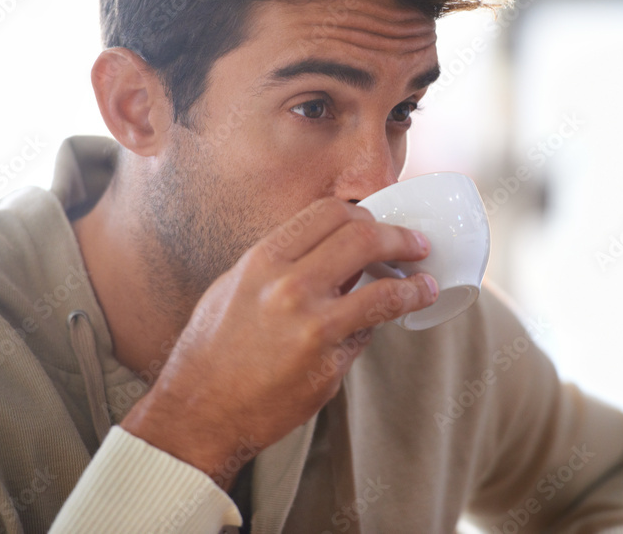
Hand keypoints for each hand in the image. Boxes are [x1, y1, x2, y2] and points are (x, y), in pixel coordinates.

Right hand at [120, 197, 437, 488]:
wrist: (197, 411)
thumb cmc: (213, 350)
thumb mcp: (237, 286)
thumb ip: (282, 265)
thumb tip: (328, 253)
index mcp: (263, 258)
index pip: (330, 212)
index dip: (365, 215)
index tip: (380, 224)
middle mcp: (287, 283)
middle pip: (363, 236)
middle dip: (400, 238)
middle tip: (417, 246)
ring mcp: (310, 323)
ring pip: (383, 288)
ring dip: (413, 284)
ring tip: (425, 285)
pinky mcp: (325, 361)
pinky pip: (368, 333)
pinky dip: (386, 322)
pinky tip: (397, 318)